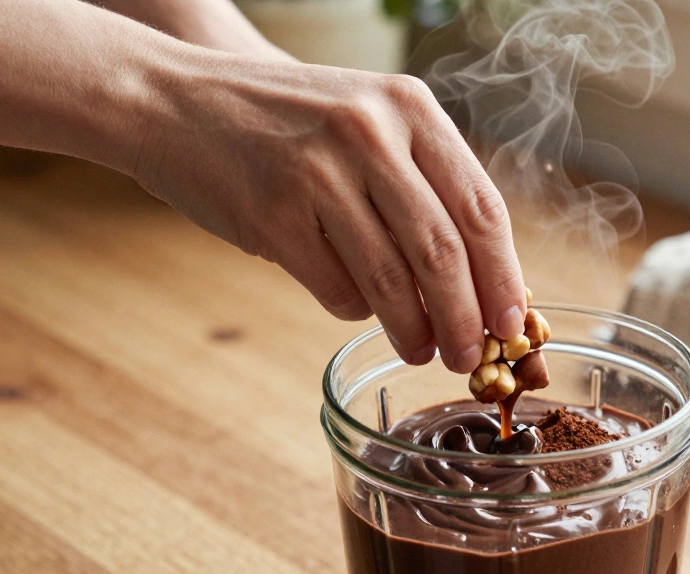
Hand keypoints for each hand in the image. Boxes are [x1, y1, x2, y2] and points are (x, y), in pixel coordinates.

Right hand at [130, 53, 526, 372]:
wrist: (175, 101)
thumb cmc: (287, 123)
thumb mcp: (366, 119)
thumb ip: (421, 181)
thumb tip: (480, 280)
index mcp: (409, 108)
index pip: (482, 207)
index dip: (504, 276)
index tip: (514, 322)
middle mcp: (370, 133)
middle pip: (444, 251)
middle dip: (467, 319)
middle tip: (470, 357)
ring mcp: (319, 173)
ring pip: (393, 280)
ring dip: (415, 331)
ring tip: (421, 351)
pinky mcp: (273, 215)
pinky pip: (336, 289)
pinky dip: (353, 310)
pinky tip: (354, 305)